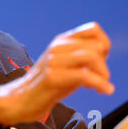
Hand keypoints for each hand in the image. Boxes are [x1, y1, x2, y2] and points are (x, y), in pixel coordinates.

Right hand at [0, 22, 114, 124]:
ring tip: (101, 86)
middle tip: (101, 79)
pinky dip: (100, 84)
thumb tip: (104, 55)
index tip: (103, 61)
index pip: (93, 29)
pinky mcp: (52, 76)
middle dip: (104, 65)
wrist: (23, 99)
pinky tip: (103, 91)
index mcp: (61, 41)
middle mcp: (57, 46)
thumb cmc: (47, 85)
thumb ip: (82, 58)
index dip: (105, 44)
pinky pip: (84, 75)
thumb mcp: (66, 65)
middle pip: (96, 46)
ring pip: (92, 57)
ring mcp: (54, 60)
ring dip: (103, 74)